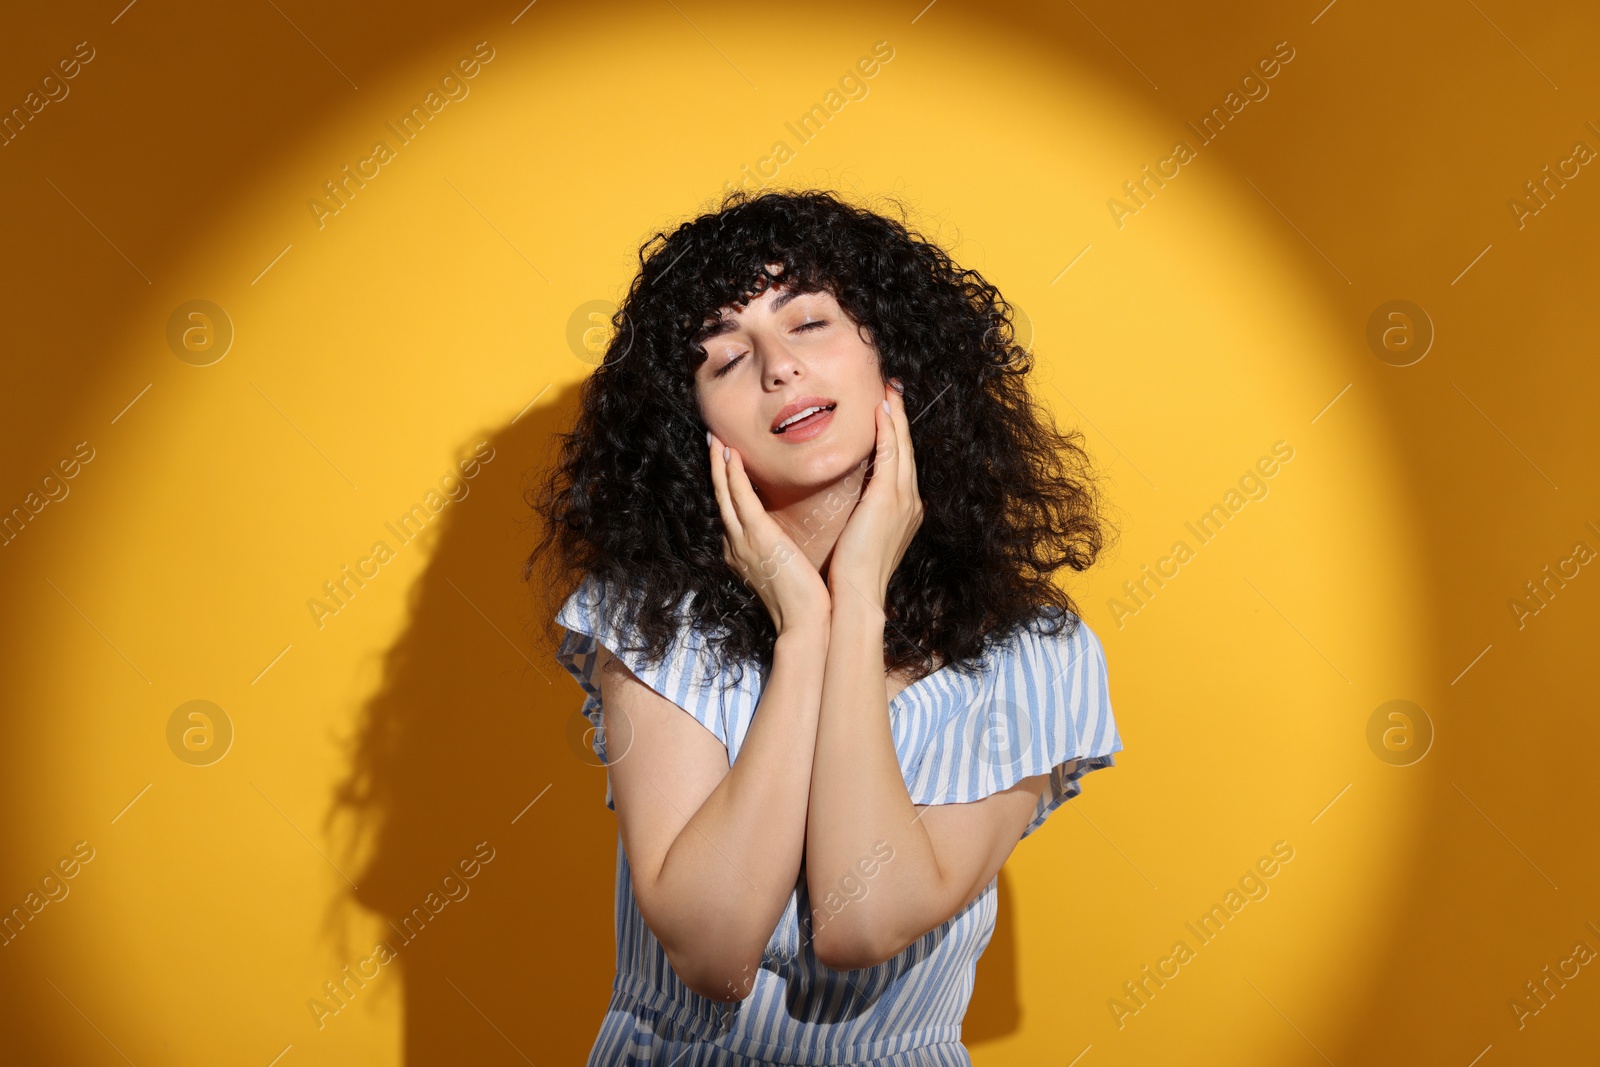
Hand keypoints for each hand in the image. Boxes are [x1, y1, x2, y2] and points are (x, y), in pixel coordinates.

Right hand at [707, 430, 831, 634]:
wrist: (805, 623)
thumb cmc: (803, 601)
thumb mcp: (785, 571)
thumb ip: (781, 552)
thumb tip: (790, 540)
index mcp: (741, 552)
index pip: (730, 511)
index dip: (725, 484)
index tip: (726, 461)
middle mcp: (735, 545)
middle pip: (720, 497)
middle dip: (716, 467)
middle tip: (713, 439)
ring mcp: (743, 541)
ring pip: (724, 493)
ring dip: (720, 463)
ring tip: (716, 438)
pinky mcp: (758, 537)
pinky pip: (740, 498)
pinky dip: (732, 475)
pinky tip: (732, 454)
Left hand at [827, 379, 923, 609]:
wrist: (858, 593)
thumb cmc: (853, 571)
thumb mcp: (863, 537)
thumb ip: (865, 516)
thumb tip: (856, 504)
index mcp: (905, 511)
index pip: (901, 464)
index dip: (897, 436)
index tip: (889, 412)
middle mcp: (910, 502)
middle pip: (907, 449)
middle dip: (901, 418)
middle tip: (893, 389)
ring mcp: (903, 499)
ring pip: (902, 446)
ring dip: (895, 416)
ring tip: (889, 391)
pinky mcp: (888, 498)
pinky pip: (890, 454)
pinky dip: (888, 430)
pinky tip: (881, 410)